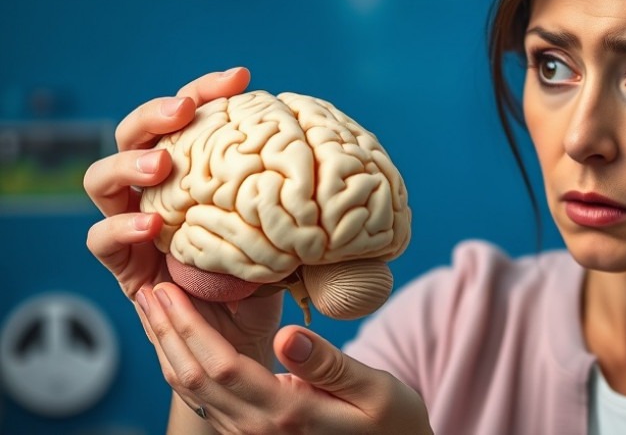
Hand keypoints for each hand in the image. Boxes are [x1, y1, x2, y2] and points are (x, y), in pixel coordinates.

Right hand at [84, 68, 281, 360]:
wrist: (244, 335)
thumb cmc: (266, 277)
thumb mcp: (285, 232)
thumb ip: (293, 203)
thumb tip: (333, 172)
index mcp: (192, 172)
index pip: (187, 118)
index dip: (207, 91)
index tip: (241, 77)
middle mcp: (156, 192)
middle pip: (133, 135)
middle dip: (155, 113)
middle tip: (186, 109)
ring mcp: (133, 225)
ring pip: (101, 179)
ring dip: (129, 163)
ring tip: (162, 163)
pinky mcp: (124, 267)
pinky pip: (101, 241)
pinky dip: (120, 228)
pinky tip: (149, 223)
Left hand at [139, 282, 433, 434]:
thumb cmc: (393, 422)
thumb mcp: (375, 389)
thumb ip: (330, 364)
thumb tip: (288, 338)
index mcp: (288, 414)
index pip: (221, 366)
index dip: (189, 327)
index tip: (169, 290)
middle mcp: (260, 430)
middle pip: (194, 379)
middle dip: (166, 332)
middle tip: (148, 290)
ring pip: (193, 393)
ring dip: (169, 349)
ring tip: (156, 310)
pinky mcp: (255, 434)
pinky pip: (207, 399)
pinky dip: (187, 364)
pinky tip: (184, 340)